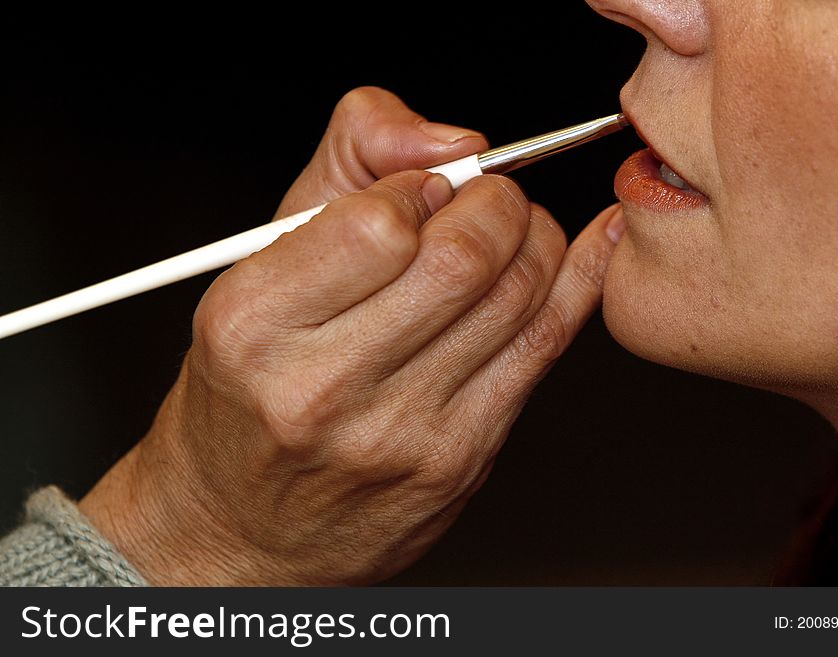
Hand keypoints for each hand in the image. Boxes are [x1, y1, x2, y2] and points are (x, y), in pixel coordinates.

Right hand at [80, 87, 624, 584]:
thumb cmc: (250, 388)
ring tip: (512, 233)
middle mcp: (321, 388)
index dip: (424, 185)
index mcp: (254, 326)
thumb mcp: (259, 258)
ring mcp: (397, 434)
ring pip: (516, 299)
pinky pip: (543, 350)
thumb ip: (351, 159)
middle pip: (462, 258)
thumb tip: (455, 141)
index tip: (427, 188)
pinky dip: (576, 284)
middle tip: (487, 201)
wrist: (245, 523)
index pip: (379, 221)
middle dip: (498, 203)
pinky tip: (583, 250)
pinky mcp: (457, 461)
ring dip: (536, 239)